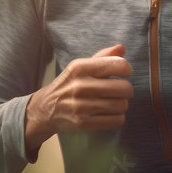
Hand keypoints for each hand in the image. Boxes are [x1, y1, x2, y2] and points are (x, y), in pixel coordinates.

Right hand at [24, 44, 132, 159]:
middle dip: (126, 89)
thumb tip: (121, 48)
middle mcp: (80, 86)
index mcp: (80, 67)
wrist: (45, 109)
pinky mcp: (84, 124)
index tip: (123, 73)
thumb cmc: (68, 85)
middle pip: (124, 88)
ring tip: (113, 102)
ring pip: (122, 105)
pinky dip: (118, 117)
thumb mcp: (80, 66)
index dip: (126, 69)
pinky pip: (116, 121)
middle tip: (120, 90)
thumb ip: (102, 57)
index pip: (118, 64)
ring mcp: (81, 106)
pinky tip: (110, 113)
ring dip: (122, 104)